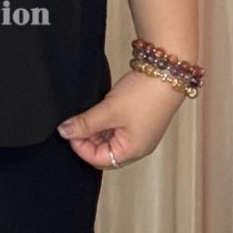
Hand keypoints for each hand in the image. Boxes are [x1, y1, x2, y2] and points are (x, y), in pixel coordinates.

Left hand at [56, 70, 186, 168]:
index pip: (98, 160)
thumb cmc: (145, 95)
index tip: (69, 130)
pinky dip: (106, 120)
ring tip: (89, 112)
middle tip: (76, 121)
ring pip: (109, 138)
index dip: (80, 147)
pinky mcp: (140, 120)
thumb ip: (85, 123)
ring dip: (96, 128)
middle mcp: (137, 147)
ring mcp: (139, 133)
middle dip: (87, 138)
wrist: (167, 72)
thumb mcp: (109, 110)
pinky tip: (100, 108)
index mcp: (132, 151)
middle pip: (104, 151)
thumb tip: (65, 132)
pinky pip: (117, 127)